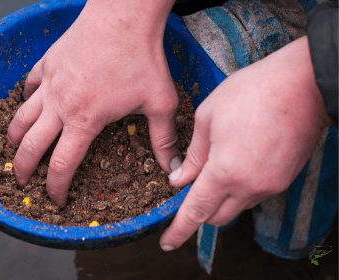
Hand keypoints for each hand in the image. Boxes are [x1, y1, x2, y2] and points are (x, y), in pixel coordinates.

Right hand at [6, 0, 177, 205]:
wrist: (124, 17)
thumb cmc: (142, 59)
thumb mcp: (159, 103)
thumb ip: (163, 139)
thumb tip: (174, 170)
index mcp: (84, 121)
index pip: (62, 165)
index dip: (56, 187)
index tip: (56, 199)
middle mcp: (60, 106)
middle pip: (30, 146)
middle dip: (22, 169)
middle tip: (21, 181)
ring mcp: (50, 83)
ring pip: (20, 117)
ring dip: (13, 138)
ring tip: (12, 148)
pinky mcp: (48, 62)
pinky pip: (29, 85)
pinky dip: (25, 99)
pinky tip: (29, 103)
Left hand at [160, 36, 331, 250]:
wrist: (301, 84)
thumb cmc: (252, 93)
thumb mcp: (207, 118)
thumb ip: (193, 156)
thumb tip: (181, 179)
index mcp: (225, 172)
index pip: (196, 212)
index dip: (179, 229)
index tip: (167, 241)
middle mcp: (250, 186)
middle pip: (216, 217)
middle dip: (198, 210)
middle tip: (189, 189)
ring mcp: (271, 185)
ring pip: (236, 207)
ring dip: (220, 199)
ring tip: (215, 168)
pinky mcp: (284, 179)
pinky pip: (254, 195)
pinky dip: (239, 189)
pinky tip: (236, 164)